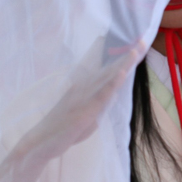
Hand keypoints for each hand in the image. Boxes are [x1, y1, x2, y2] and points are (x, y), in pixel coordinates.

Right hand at [23, 38, 142, 159]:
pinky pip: (102, 95)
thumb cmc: (61, 130)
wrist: (40, 142)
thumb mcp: (84, 116)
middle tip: (141, 38)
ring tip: (136, 49)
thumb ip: (97, 104)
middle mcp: (84, 88)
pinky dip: (112, 83)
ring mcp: (84, 98)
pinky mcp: (85, 111)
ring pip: (107, 78)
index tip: (131, 40)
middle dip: (125, 55)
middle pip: (108, 68)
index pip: (103, 68)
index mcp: (83, 87)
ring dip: (122, 64)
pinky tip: (122, 73)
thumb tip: (109, 97)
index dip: (117, 55)